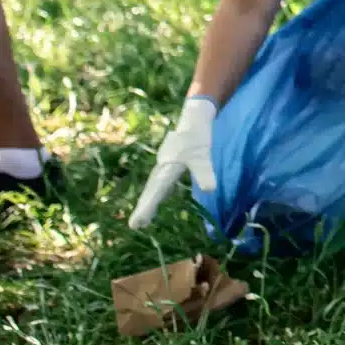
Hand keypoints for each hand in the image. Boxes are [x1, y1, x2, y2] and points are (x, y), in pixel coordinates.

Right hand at [129, 96, 217, 228]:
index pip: (155, 192)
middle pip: (150, 191)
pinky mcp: (169, 164)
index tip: (136, 223)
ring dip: (147, 202)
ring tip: (141, 221)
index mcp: (167, 168)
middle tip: (134, 226)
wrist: (194, 118)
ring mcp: (164, 166)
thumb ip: (204, 172)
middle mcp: (162, 168)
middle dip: (144, 208)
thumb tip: (210, 190)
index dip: (146, 208)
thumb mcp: (203, 155)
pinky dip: (155, 194)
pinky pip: (158, 183)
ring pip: (153, 187)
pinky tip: (156, 200)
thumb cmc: (197, 137)